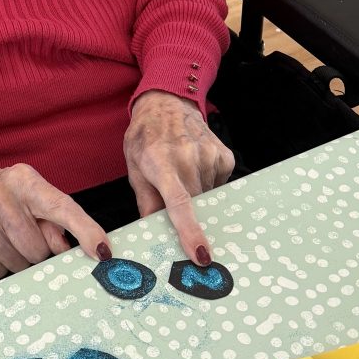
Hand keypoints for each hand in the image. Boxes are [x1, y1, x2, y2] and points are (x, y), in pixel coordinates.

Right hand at [0, 160, 111, 278]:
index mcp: (24, 181)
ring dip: (20, 258)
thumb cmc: (6, 193)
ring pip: (18, 264)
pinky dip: (1, 263)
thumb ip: (56, 217)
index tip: (103, 251)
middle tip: (27, 235)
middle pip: (38, 248)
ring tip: (8, 238)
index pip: (61, 207)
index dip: (85, 230)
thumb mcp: (33, 193)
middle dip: (39, 249)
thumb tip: (69, 249)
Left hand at [123, 90, 233, 265]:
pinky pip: (218, 184)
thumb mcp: (134, 168)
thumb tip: (152, 232)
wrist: (166, 104)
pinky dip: (206, 184)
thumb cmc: (145, 138)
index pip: (179, 203)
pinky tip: (195, 167)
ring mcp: (210, 154)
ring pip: (207, 196)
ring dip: (196, 196)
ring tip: (181, 174)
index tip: (201, 254)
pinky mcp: (224, 155)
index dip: (190, 231)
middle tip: (172, 198)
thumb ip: (145, 201)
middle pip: (195, 205)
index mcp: (161, 163)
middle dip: (187, 213)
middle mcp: (189, 157)